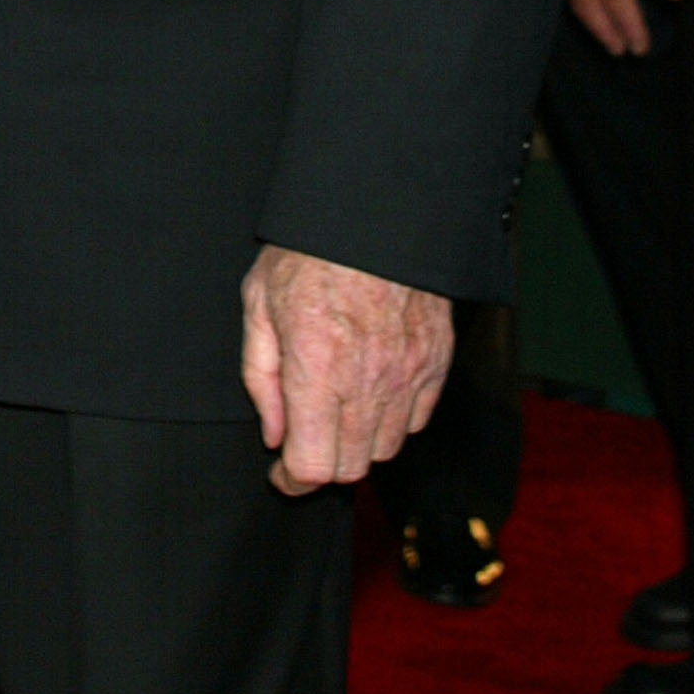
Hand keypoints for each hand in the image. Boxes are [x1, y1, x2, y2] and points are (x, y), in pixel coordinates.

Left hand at [241, 246, 452, 493]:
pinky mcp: (435, 362)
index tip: (282, 473)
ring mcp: (408, 374)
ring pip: (385, 449)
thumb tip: (273, 435)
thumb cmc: (308, 251)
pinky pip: (416, 421)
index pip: (314, 465)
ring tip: (336, 411)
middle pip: (351, 467)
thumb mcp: (259, 303)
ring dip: (357, 443)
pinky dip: (391, 420)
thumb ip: (260, 377)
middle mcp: (368, 380)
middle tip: (304, 441)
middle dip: (322, 464)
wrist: (374, 214)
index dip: (293, 480)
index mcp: (318, 367)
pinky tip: (370, 393)